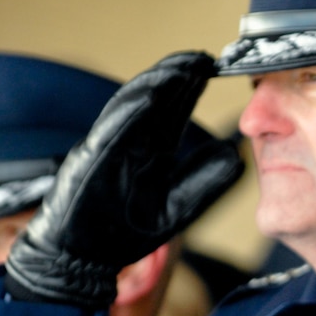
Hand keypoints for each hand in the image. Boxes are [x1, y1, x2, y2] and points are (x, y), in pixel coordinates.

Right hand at [5, 52, 245, 308]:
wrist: (80, 259)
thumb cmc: (120, 234)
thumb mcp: (176, 208)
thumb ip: (204, 182)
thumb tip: (235, 155)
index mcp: (149, 152)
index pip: (172, 113)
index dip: (191, 90)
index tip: (214, 68)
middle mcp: (129, 143)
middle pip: (156, 101)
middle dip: (179, 77)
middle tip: (204, 56)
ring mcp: (108, 147)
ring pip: (134, 105)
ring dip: (158, 83)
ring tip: (183, 65)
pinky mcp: (91, 158)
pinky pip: (112, 129)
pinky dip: (131, 111)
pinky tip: (153, 95)